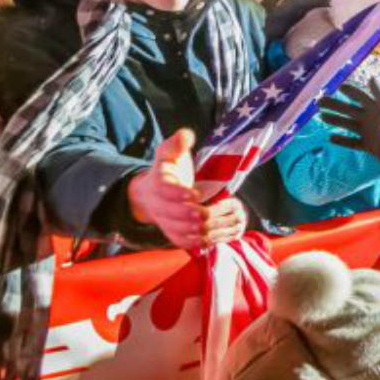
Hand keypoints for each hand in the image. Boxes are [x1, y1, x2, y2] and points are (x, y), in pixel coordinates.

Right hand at [128, 129, 235, 251]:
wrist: (151, 195)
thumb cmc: (167, 170)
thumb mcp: (168, 152)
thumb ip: (177, 142)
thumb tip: (186, 136)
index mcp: (157, 183)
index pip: (164, 190)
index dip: (180, 194)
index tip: (197, 193)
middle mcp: (159, 207)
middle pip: (177, 215)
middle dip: (199, 213)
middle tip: (220, 207)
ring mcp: (167, 224)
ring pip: (187, 231)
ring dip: (209, 226)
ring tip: (228, 215)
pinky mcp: (176, 237)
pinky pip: (191, 242)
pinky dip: (208, 238)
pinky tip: (223, 228)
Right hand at [319, 75, 379, 159]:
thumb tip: (371, 78)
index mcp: (375, 108)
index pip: (360, 96)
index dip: (350, 91)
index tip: (338, 87)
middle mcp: (370, 118)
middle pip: (349, 110)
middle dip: (335, 105)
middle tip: (320, 102)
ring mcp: (368, 132)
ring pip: (348, 124)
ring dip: (335, 120)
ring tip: (322, 116)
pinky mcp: (369, 146)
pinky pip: (353, 143)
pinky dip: (342, 141)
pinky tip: (331, 138)